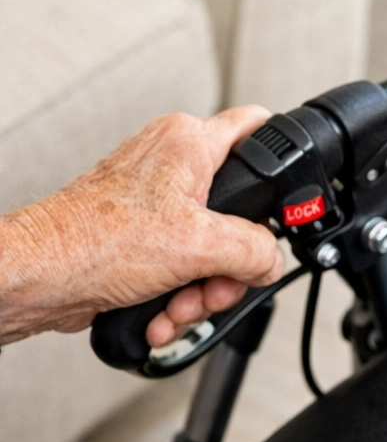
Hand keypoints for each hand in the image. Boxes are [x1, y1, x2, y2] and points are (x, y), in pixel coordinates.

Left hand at [0, 107, 284, 345]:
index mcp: (190, 144)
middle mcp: (175, 167)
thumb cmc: (94, 243)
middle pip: (241, 217)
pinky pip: (186, 269)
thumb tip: (272, 261)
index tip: (287, 205)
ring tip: (181, 304)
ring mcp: (159, 204)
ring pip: (215, 251)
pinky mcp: (146, 238)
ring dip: (205, 291)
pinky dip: (180, 297)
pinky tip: (164, 311)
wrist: (44, 278)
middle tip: (217, 281)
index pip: (258, 130)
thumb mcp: (200, 245)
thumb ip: (255, 250)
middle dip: (232, 266)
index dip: (281, 165)